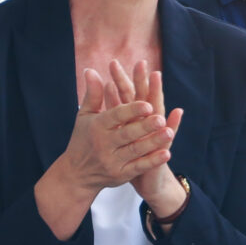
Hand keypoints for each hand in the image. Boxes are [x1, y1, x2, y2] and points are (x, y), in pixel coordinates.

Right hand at [65, 62, 184, 196]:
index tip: (147, 104)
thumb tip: (91, 69)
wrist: (76, 174)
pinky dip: (152, 161)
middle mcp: (104, 143)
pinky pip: (138, 167)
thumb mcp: (85, 116)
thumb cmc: (83, 139)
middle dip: (144, 126)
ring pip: (135, 150)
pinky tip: (166, 153)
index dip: (131, 110)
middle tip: (160, 118)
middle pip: (127, 133)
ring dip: (152, 142)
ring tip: (169, 132)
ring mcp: (113, 160)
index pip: (116, 116)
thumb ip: (93, 94)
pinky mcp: (121, 174)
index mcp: (97, 126)